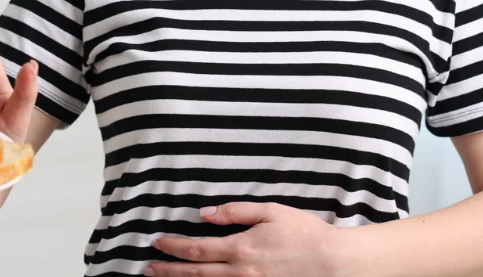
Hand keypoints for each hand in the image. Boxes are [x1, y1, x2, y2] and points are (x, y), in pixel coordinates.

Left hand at [148, 202, 341, 276]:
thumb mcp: (270, 212)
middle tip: (148, 270)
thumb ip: (236, 211)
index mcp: (241, 248)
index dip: (174, 247)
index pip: (197, 249)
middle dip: (169, 271)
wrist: (334, 264)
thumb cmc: (305, 234)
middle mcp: (240, 273)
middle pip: (196, 274)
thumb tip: (205, 213)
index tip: (158, 243)